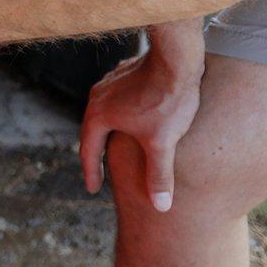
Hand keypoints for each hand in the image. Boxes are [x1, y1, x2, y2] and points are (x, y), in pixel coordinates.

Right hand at [79, 19, 205, 212]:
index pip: (89, 150)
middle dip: (96, 152)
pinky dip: (122, 114)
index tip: (93, 189)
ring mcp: (112, 81)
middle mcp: (99, 96)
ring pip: (106, 112)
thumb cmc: (167, 100)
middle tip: (100, 171)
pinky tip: (136, 117)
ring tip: (116, 144)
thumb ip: (159, 176)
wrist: (177, 58)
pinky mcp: (128, 72)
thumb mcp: (162, 143)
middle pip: (94, 130)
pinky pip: (119, 99)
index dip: (92, 172)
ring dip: (109, 130)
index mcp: (99, 114)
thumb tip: (161, 207)